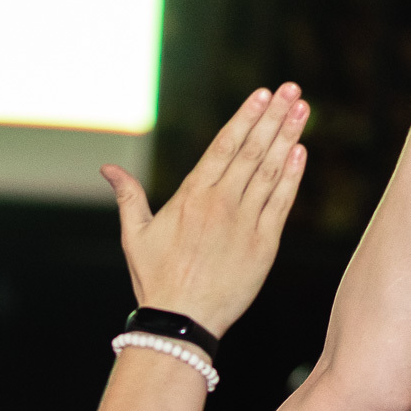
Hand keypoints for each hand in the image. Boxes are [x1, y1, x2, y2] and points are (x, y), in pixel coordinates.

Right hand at [102, 85, 307, 338]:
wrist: (181, 321)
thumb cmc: (156, 280)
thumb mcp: (135, 236)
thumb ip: (129, 197)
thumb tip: (107, 169)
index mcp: (191, 197)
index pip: (224, 146)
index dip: (245, 118)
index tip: (262, 95)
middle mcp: (220, 203)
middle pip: (252, 150)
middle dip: (274, 117)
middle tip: (292, 89)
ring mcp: (245, 222)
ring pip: (270, 171)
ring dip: (288, 137)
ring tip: (303, 109)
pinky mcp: (264, 245)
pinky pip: (281, 202)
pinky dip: (292, 176)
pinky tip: (301, 152)